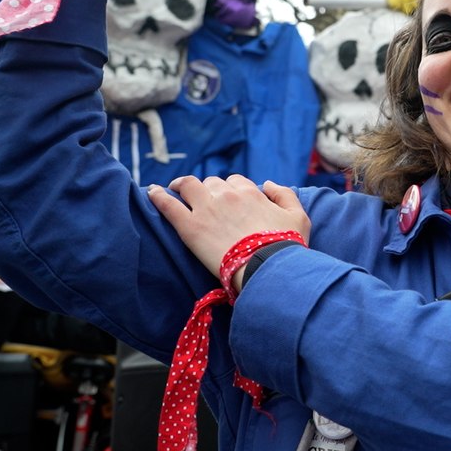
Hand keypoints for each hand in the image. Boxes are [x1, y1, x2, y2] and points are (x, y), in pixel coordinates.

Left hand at [148, 177, 310, 283]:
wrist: (267, 268)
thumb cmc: (286, 246)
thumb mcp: (299, 216)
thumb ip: (284, 194)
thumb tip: (267, 183)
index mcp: (250, 192)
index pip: (236, 182)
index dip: (232, 191)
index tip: (229, 201)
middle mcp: (227, 195)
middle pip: (212, 183)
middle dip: (209, 190)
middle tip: (206, 204)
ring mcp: (206, 209)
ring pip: (189, 186)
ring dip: (181, 185)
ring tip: (174, 189)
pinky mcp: (189, 226)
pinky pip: (168, 204)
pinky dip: (158, 196)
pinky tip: (151, 192)